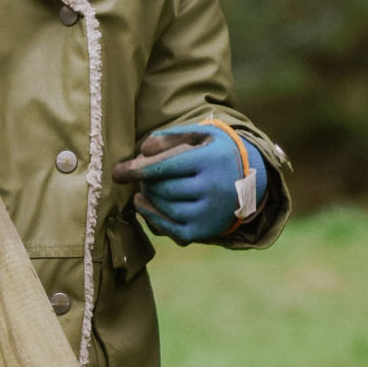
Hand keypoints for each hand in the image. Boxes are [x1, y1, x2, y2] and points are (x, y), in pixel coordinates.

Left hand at [116, 122, 264, 244]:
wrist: (250, 181)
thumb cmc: (216, 153)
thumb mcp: (200, 136)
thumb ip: (171, 137)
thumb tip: (144, 149)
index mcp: (210, 161)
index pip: (167, 167)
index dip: (138, 170)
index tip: (117, 172)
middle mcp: (212, 188)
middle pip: (164, 188)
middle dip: (146, 183)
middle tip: (140, 176)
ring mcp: (209, 212)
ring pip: (166, 208)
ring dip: (148, 198)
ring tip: (144, 187)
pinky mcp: (204, 230)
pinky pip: (171, 228)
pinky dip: (152, 217)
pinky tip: (142, 204)